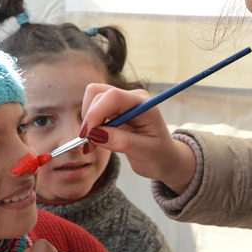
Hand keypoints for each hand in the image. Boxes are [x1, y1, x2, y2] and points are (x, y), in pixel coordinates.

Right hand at [81, 84, 196, 193]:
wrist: (164, 158)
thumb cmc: (159, 155)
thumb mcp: (143, 151)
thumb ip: (121, 141)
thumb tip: (94, 134)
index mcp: (144, 105)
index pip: (113, 96)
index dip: (96, 112)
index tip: (88, 135)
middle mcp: (132, 98)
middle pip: (98, 94)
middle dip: (90, 119)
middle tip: (89, 144)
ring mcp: (122, 102)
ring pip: (92, 100)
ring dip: (88, 122)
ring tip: (92, 145)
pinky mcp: (114, 109)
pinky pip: (93, 109)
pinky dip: (90, 126)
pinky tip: (95, 142)